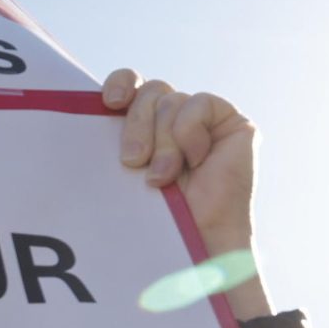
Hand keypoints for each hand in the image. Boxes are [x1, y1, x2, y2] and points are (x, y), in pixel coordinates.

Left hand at [100, 69, 270, 319]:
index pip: (132, 83)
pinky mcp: (233, 124)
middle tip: (131, 162)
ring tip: (161, 179)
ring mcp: (207, 121)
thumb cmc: (152, 217)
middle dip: (136, 125)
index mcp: (147, 125)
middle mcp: (177, 118)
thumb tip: (94, 105)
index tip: (109, 102)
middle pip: (150, 91)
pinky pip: (199, 103)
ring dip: (162, 142)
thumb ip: (116, 136)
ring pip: (170, 100)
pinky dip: (189, 132)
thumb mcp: (124, 171)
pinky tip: (195, 160)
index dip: (121, 82)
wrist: (190, 245)